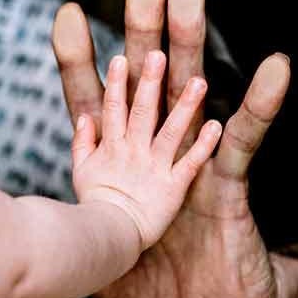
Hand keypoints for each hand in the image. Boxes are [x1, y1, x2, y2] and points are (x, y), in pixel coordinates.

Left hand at [53, 0, 294, 297]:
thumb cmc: (146, 285)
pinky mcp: (227, 187)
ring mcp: (192, 165)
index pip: (97, 105)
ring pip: (191, 98)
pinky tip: (273, 71)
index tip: (68, 15)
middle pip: (147, 82)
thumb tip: (29, 213)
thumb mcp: (94, 250)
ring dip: (192, 48)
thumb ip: (69, 221)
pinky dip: (259, 109)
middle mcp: (156, 154)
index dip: (82, 64)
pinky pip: (243, 145)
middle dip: (145, 31)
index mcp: (120, 166)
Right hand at [72, 50, 221, 249]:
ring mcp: (154, 168)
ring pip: (170, 132)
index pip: (113, 109)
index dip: (116, 84)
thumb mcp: (81, 171)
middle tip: (157, 55)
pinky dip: (203, 146)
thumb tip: (83, 115)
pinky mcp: (173, 187)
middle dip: (148, 83)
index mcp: (112, 146)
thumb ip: (83, 142)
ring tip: (199, 82)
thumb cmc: (95, 207)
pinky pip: (189, 164)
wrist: (106, 242)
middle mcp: (133, 152)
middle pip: (142, 112)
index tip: (119, 57)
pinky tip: (216, 126)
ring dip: (185, 107)